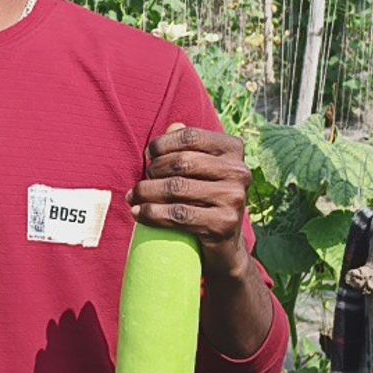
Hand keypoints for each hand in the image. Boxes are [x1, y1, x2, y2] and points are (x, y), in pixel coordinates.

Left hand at [124, 122, 252, 278]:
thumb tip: (172, 124)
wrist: (225, 247)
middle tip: (141, 184)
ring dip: (146, 193)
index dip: (162, 144)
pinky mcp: (224, 224)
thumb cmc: (205, 200)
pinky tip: (139, 214)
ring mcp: (234, 198)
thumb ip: (187, 147)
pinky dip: (152, 214)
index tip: (148, 156)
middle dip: (153, 171)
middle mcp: (239, 171)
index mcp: (234, 150)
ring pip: (175, 188)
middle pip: (180, 162)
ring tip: (133, 198)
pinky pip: (178, 214)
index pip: (190, 137)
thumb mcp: (200, 170)